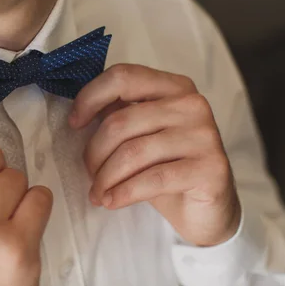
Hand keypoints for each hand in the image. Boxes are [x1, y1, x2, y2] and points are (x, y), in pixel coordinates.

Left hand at [69, 64, 240, 246]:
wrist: (207, 209)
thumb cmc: (167, 167)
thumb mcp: (141, 134)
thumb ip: (119, 115)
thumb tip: (79, 111)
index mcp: (173, 86)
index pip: (123, 77)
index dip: (90, 97)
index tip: (75, 123)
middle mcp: (192, 104)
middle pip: (121, 121)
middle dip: (95, 152)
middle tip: (89, 174)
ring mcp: (204, 134)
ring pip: (133, 152)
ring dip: (106, 177)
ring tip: (98, 193)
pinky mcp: (210, 167)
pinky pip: (153, 179)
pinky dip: (124, 193)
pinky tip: (112, 201)